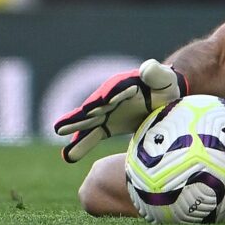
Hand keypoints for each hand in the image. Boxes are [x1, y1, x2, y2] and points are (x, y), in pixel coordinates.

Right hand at [54, 59, 187, 162]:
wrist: (165, 98)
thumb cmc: (165, 86)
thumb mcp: (163, 78)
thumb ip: (155, 72)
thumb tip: (146, 67)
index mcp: (124, 85)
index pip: (114, 91)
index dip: (105, 99)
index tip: (95, 106)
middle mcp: (110, 98)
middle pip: (93, 108)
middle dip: (79, 117)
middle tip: (61, 126)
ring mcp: (106, 112)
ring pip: (88, 123)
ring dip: (75, 130)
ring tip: (59, 135)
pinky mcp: (107, 125)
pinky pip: (92, 136)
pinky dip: (81, 145)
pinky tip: (68, 157)